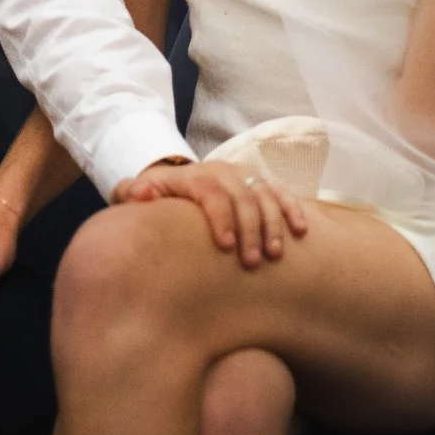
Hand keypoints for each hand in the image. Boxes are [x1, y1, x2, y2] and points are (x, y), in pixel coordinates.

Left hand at [118, 160, 309, 267]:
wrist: (179, 180)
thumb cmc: (158, 197)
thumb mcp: (140, 191)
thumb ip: (133, 193)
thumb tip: (138, 194)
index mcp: (195, 175)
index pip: (212, 192)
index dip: (221, 217)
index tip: (226, 246)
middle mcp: (223, 172)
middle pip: (243, 196)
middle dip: (251, 229)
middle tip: (253, 262)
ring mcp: (244, 176)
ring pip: (266, 195)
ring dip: (274, 224)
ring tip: (275, 255)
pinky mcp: (261, 183)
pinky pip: (282, 192)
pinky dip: (293, 209)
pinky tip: (301, 231)